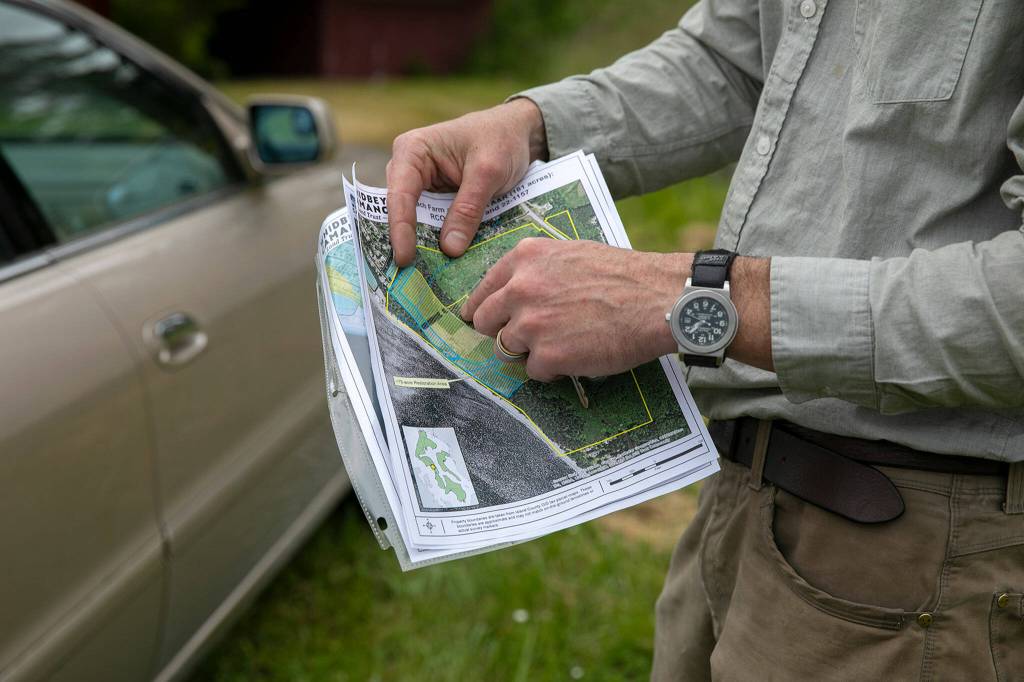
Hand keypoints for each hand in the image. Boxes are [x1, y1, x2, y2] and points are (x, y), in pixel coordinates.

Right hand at [386, 98, 547, 265]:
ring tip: (422, 277)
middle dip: (406, 241)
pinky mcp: (435, 201)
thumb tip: (449, 249)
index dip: (401, 228)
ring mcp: (421, 186)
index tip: (405, 258)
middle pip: (401, 211)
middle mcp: (408, 168)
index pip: (400, 194)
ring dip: (422, 245)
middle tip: (408, 276)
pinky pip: (431, 224)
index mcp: (412, 150)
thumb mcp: (489, 172)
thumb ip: (468, 209)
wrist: (518, 133)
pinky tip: (441, 265)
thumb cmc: (501, 140)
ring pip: (416, 222)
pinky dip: (437, 241)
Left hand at [460, 238, 687, 380]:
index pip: (483, 290)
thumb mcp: (571, 253)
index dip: (485, 309)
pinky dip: (553, 369)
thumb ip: (538, 270)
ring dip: (528, 351)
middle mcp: (520, 289)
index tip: (487, 320)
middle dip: (501, 332)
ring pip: (506, 349)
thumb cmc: (624, 276)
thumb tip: (516, 292)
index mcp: (525, 258)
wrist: (658, 299)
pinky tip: (577, 356)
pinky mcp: (547, 355)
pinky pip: (534, 371)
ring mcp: (531, 324)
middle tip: (525, 338)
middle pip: (484, 322)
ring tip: (561, 343)